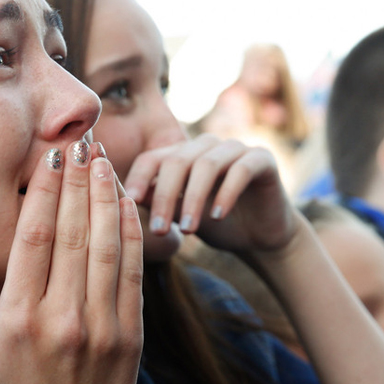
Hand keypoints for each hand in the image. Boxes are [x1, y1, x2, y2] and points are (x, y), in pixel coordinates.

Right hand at [0, 142, 143, 383]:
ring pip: (106, 243)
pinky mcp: (131, 333)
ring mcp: (103, 325)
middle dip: (77, 179)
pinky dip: (132, 231)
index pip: (34, 239)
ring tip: (102, 158)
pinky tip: (126, 202)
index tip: (48, 156)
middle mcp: (63, 317)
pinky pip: (132, 271)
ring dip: (106, 195)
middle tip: (79, 140)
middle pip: (72, 231)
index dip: (43, 191)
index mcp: (19, 321)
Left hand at [123, 134, 296, 256]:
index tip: (129, 205)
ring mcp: (236, 148)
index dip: (138, 179)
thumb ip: (156, 203)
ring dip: (193, 198)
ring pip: (206, 164)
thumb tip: (121, 198)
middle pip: (176, 161)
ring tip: (187, 230)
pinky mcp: (263, 159)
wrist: (262, 237)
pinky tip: (217, 217)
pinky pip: (240, 170)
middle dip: (164, 196)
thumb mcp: (179, 216)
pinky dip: (226, 193)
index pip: (152, 159)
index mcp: (184, 155)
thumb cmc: (216, 225)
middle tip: (158, 230)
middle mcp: (207, 145)